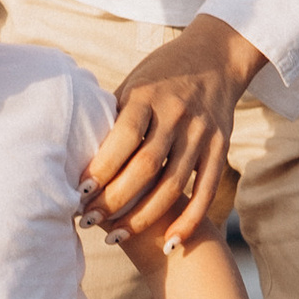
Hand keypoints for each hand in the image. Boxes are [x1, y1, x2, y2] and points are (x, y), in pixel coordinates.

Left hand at [82, 16, 263, 244]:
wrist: (216, 56)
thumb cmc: (161, 74)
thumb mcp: (135, 84)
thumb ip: (115, 118)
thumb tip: (78, 155)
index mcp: (148, 95)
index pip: (123, 138)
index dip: (101, 168)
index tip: (80, 193)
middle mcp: (177, 113)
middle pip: (145, 166)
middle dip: (114, 199)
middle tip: (88, 220)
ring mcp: (202, 132)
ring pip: (173, 184)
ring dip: (143, 216)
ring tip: (115, 235)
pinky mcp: (221, 147)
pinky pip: (206, 190)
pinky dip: (188, 219)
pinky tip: (168, 241)